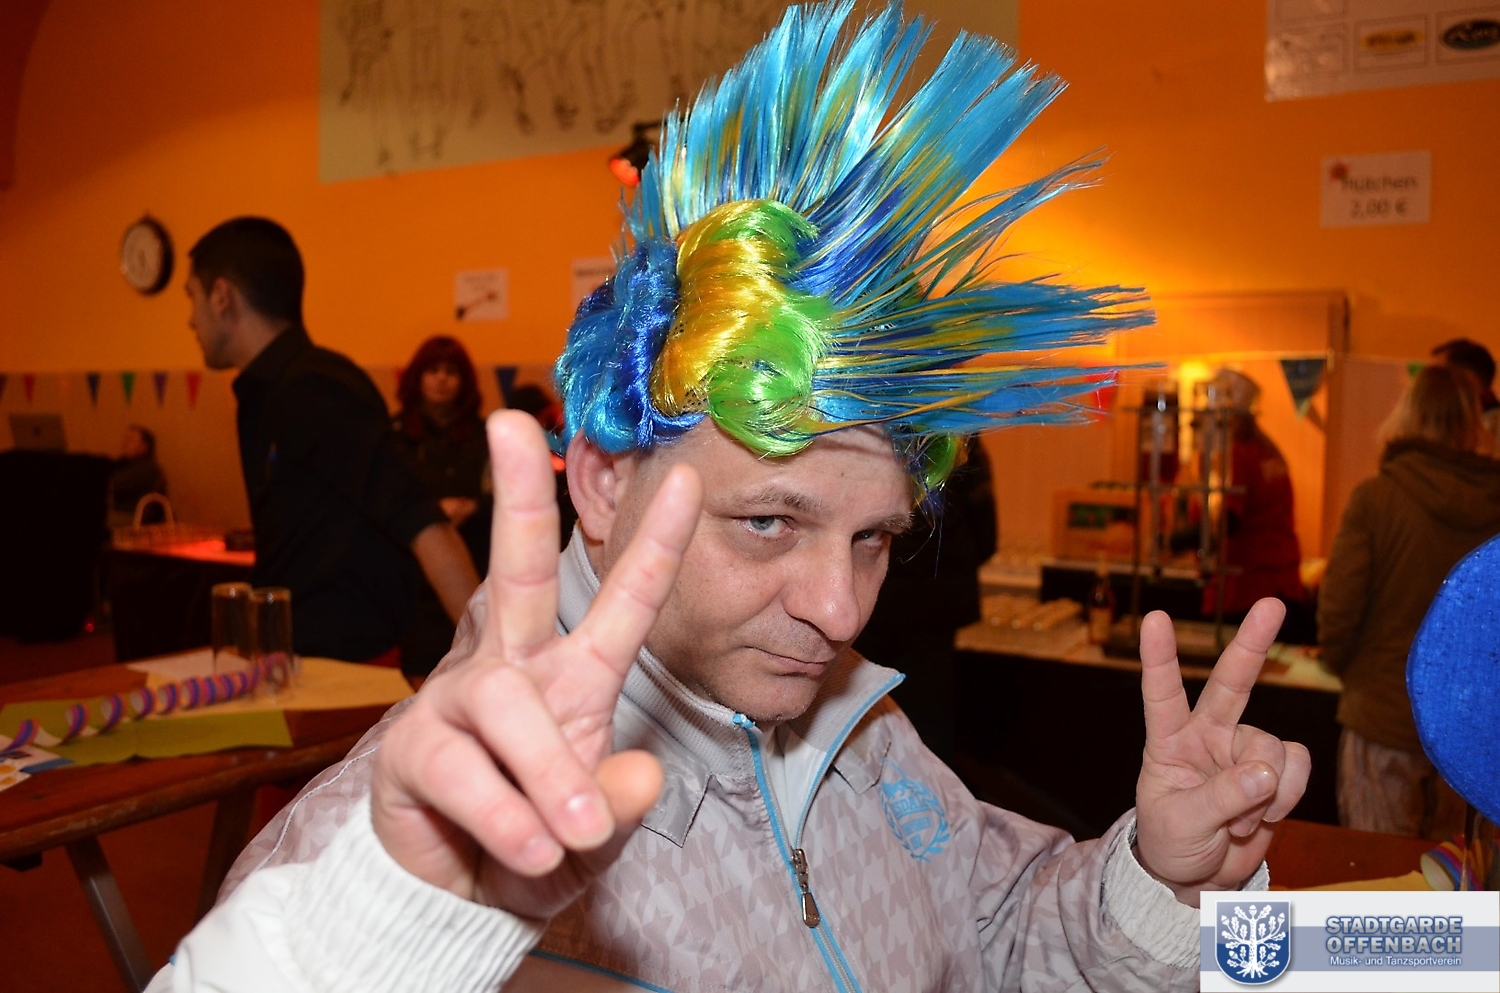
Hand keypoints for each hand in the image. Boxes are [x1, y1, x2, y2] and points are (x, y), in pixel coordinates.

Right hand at [370, 411, 702, 917]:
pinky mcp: (412, 750)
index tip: (688, 479)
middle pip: (516, 572)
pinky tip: (530, 846)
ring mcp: (458, 703)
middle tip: (512, 423)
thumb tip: (638, 776)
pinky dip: (505, 815)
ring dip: (546, 769)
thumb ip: (622, 803)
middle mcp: (514, 671)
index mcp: (574, 676)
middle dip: (518, 498)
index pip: (621, 604)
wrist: (464, 897)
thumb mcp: (598, 829)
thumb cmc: (541, 841)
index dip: (656, 546)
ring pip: (506, 704)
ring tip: (570, 831)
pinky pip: (463, 771)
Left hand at [1133, 599, 1311, 905]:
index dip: (1159, 656)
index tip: (1155, 619)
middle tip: (1273, 605)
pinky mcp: (1275, 770)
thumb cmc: (1173, 842)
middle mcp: (1208, 734)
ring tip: (1239, 821)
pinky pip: (1296, 767)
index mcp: (1169, 741)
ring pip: (1272, 747)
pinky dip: (1288, 795)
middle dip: (1253, 643)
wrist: (1200, 877)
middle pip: (1232, 683)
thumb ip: (1221, 799)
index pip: (1162, 693)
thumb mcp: (1182, 825)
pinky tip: (1266, 816)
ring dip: (1265, 791)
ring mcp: (1243, 750)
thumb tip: (1265, 773)